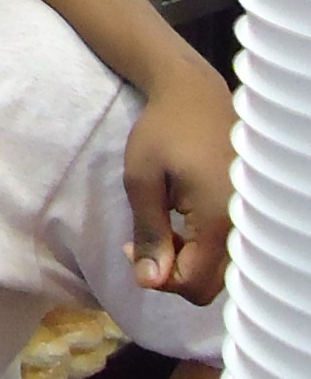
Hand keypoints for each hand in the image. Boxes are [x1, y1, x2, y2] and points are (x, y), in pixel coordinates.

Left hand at [123, 60, 233, 302]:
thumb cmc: (162, 130)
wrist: (194, 94)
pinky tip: (181, 221)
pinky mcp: (246, 209)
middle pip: (210, 284)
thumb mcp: (141, 180)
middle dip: (173, 272)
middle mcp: (241, 223)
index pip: (194, 284)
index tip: (132, 249)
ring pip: (219, 269)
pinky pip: (226, 248)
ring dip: (188, 260)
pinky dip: (202, 246)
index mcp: (217, 218)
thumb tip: (150, 282)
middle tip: (145, 241)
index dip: (159, 278)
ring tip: (162, 227)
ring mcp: (247, 216)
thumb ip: (149, 232)